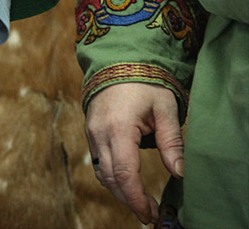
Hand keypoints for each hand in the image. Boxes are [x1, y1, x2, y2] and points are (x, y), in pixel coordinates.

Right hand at [86, 83, 183, 224]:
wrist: (118, 58)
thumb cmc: (144, 80)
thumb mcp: (164, 108)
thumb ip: (171, 141)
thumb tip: (180, 172)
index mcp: (119, 126)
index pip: (124, 174)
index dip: (137, 198)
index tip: (151, 213)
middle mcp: (99, 132)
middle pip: (111, 179)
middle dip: (130, 200)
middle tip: (151, 213)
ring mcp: (91, 131)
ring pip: (102, 173)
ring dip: (120, 191)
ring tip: (141, 201)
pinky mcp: (90, 130)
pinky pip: (97, 161)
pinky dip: (111, 176)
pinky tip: (127, 181)